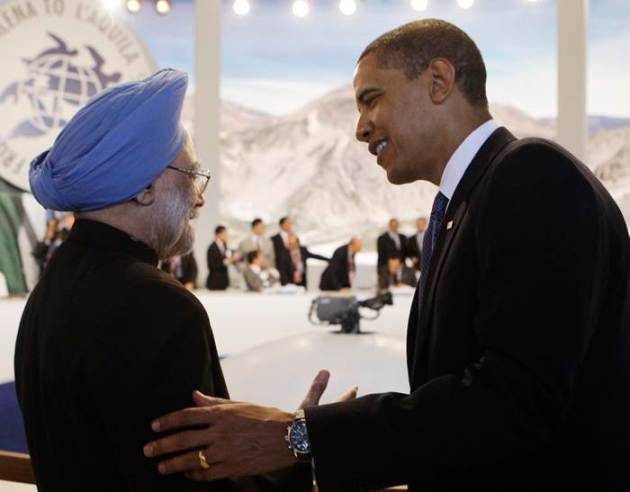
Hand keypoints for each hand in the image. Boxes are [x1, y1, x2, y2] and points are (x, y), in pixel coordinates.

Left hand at [144, 393, 294, 479]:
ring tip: (161, 467)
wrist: (288, 436)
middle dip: (162, 445)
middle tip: (148, 450)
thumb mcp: (240, 405)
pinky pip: (206, 474)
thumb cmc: (266, 417)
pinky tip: (187, 474)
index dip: (168, 421)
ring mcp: (225, 452)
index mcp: (222, 414)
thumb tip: (194, 395)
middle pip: (183, 439)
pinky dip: (194, 474)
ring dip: (173, 464)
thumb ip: (214, 402)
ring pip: (191, 459)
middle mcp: (220, 432)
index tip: (154, 426)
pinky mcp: (232, 468)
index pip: (187, 416)